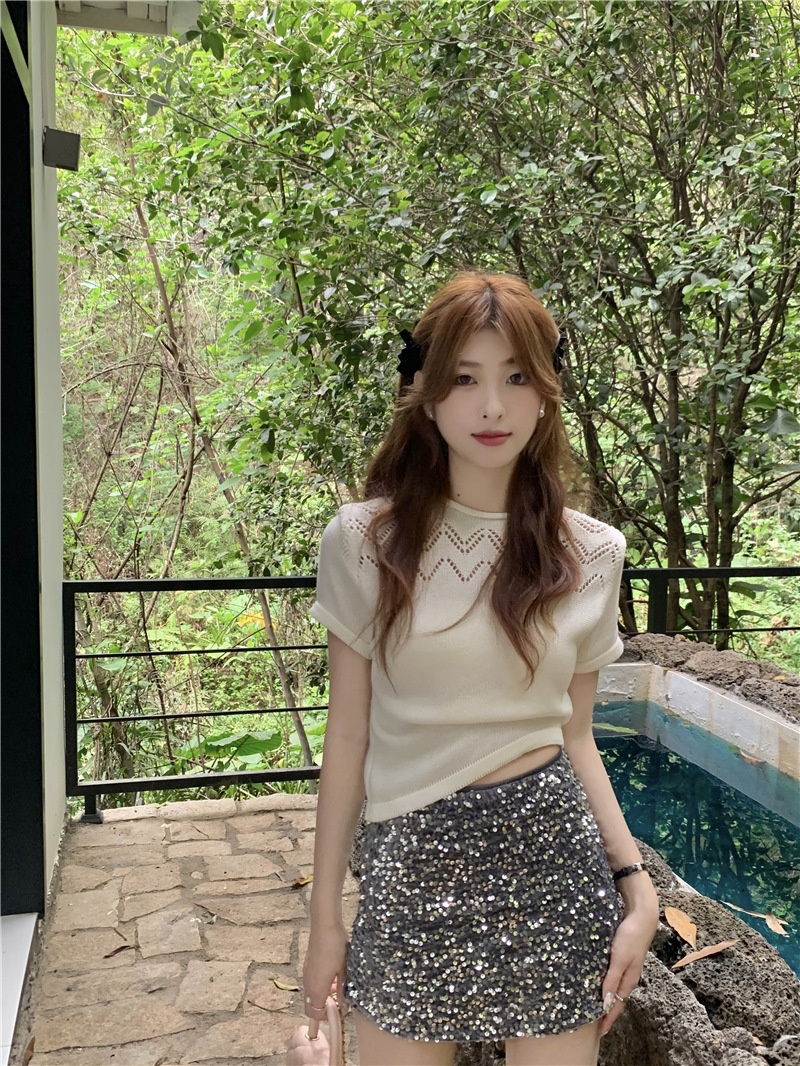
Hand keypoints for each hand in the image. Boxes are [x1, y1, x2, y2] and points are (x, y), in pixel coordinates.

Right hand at [302, 921, 348, 1022]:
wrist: (325, 927)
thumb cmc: (335, 948)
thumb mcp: (343, 971)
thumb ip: (342, 990)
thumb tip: (343, 1004)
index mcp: (316, 989)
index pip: (315, 1013)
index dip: (327, 1017)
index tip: (339, 1012)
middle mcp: (308, 984)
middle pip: (310, 1006)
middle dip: (323, 1009)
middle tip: (338, 1002)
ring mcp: (306, 975)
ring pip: (311, 995)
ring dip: (322, 996)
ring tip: (338, 986)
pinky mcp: (307, 966)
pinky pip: (311, 984)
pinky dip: (320, 986)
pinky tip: (332, 976)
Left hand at [599, 905, 657, 1035]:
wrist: (642, 915)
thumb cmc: (630, 936)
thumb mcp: (619, 958)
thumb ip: (612, 979)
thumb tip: (605, 1002)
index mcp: (629, 979)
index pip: (617, 1005)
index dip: (608, 1018)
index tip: (599, 1032)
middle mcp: (628, 975)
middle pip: (616, 998)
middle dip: (607, 1011)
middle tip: (594, 1022)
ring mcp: (626, 965)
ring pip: (614, 986)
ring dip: (606, 997)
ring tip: (594, 1004)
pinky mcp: (622, 955)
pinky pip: (613, 975)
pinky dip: (606, 983)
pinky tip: (598, 980)